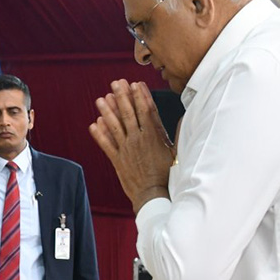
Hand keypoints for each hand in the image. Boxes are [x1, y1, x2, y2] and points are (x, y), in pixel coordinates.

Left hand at [89, 80, 174, 211]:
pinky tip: (94, 124)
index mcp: (154, 137)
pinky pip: (106, 145)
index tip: (135, 84)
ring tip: (101, 99)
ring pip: (115, 126)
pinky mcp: (117, 161)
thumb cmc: (168, 175)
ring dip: (107, 111)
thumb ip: (178, 135)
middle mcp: (138, 140)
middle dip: (122, 96)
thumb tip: (185, 120)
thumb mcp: (176, 153)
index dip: (140, 96)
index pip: (146, 111)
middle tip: (116, 83)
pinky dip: (100, 135)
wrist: (153, 195)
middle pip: (129, 114)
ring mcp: (126, 150)